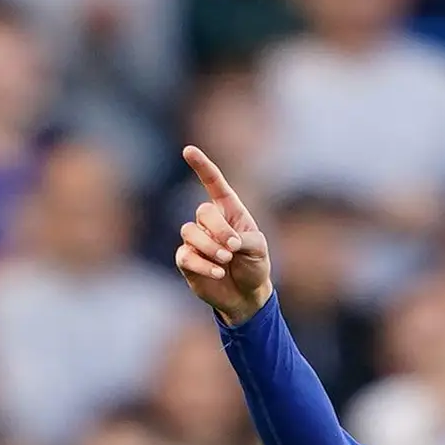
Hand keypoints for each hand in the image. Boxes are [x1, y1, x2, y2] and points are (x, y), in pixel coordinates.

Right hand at [172, 145, 272, 323]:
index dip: (201, 166)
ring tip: (225, 260)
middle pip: (202, 211)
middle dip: (218, 229)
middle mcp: (210, 222)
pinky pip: (185, 256)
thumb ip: (244, 240)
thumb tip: (225, 244)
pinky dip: (202, 264)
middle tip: (232, 248)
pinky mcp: (187, 261)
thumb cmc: (255, 265)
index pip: (213, 182)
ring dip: (209, 246)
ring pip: (189, 232)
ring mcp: (196, 241)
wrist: (246, 295)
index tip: (188, 150)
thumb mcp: (259, 248)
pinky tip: (218, 272)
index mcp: (229, 210)